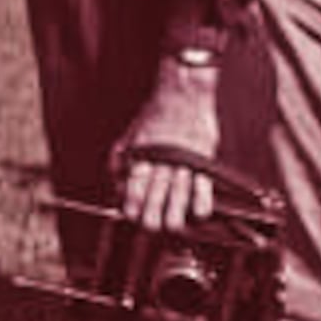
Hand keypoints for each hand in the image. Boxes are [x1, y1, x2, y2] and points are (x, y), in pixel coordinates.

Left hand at [112, 63, 223, 229]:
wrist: (183, 92)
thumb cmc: (155, 115)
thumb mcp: (131, 134)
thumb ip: (121, 158)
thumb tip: (116, 183)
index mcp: (142, 151)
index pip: (134, 182)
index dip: (132, 202)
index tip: (130, 216)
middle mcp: (162, 157)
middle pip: (156, 192)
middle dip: (152, 214)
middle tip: (150, 228)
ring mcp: (184, 157)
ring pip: (179, 192)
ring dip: (175, 213)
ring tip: (172, 227)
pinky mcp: (204, 156)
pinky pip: (203, 184)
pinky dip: (201, 201)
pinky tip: (198, 214)